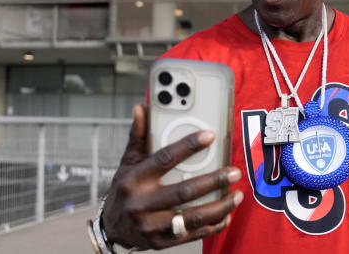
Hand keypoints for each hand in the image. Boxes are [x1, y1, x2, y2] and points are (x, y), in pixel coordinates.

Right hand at [102, 104, 243, 249]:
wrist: (112, 228)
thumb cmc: (124, 191)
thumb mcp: (127, 163)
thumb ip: (138, 136)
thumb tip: (141, 108)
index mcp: (135, 179)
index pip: (165, 159)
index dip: (189, 146)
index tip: (210, 136)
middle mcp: (142, 203)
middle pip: (185, 191)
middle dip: (214, 180)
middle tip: (234, 172)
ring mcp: (152, 225)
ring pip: (193, 216)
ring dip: (220, 206)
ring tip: (237, 195)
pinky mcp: (161, 242)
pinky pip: (193, 234)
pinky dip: (213, 225)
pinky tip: (226, 215)